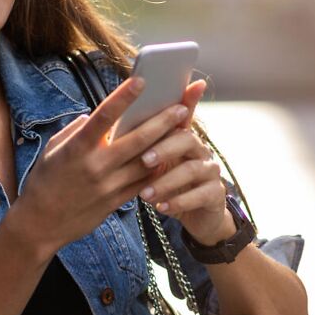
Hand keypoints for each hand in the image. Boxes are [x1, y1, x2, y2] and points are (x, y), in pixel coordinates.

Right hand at [7, 76, 193, 256]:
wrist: (40, 224)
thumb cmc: (44, 181)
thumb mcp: (52, 150)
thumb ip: (74, 130)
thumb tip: (93, 116)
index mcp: (78, 147)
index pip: (104, 116)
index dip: (123, 97)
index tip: (141, 80)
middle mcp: (96, 165)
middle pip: (138, 140)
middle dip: (163, 122)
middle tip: (182, 107)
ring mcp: (108, 186)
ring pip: (147, 162)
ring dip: (167, 145)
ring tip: (183, 130)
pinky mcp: (115, 203)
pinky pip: (143, 183)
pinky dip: (158, 170)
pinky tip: (171, 158)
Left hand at [133, 80, 234, 245]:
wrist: (196, 215)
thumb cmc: (168, 184)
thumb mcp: (154, 164)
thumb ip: (138, 144)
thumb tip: (98, 122)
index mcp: (182, 137)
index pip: (182, 115)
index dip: (183, 102)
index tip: (170, 99)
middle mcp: (200, 150)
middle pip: (187, 139)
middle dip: (164, 148)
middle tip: (143, 160)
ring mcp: (210, 171)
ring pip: (192, 169)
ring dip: (166, 181)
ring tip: (145, 193)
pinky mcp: (215, 193)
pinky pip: (200, 195)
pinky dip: (179, 202)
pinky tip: (161, 207)